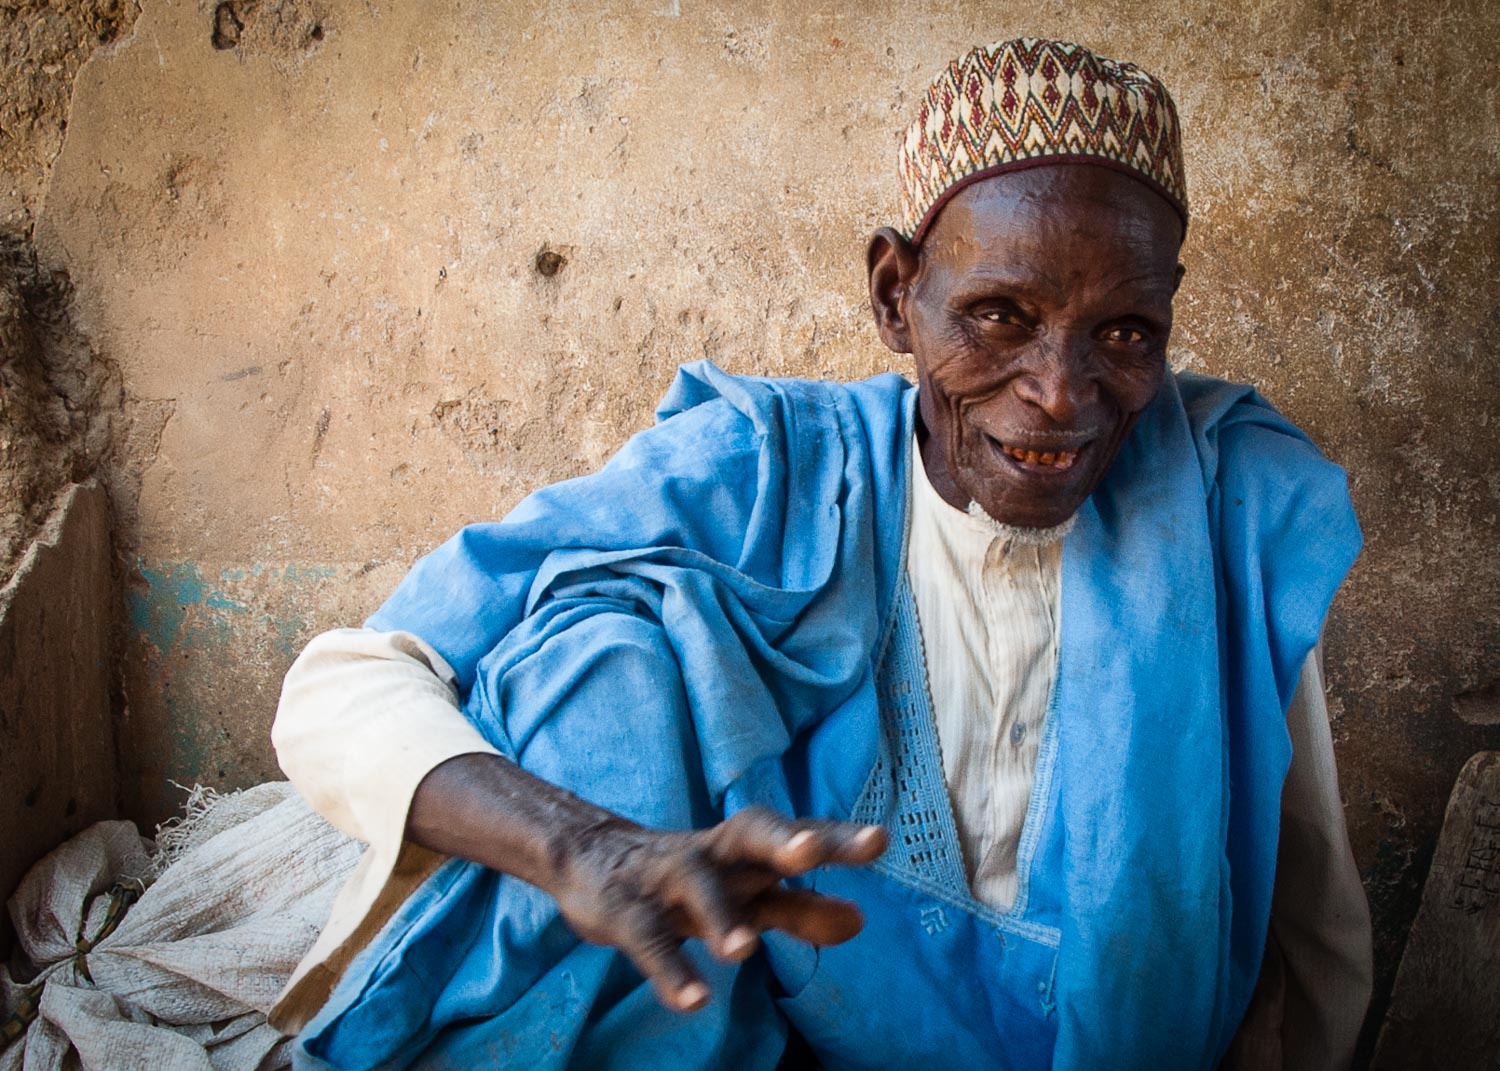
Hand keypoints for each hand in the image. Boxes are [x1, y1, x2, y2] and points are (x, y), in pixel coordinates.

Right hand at [550, 806, 886, 1011]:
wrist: (592, 861)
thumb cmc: (690, 880)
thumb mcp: (745, 895)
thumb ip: (799, 908)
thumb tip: (859, 920)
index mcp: (745, 849)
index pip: (795, 834)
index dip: (835, 837)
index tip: (879, 841)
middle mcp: (713, 854)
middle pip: (750, 834)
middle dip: (780, 840)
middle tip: (808, 853)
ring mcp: (667, 879)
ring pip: (696, 887)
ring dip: (719, 916)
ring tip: (745, 953)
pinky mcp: (625, 910)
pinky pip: (647, 938)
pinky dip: (669, 968)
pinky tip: (693, 1000)